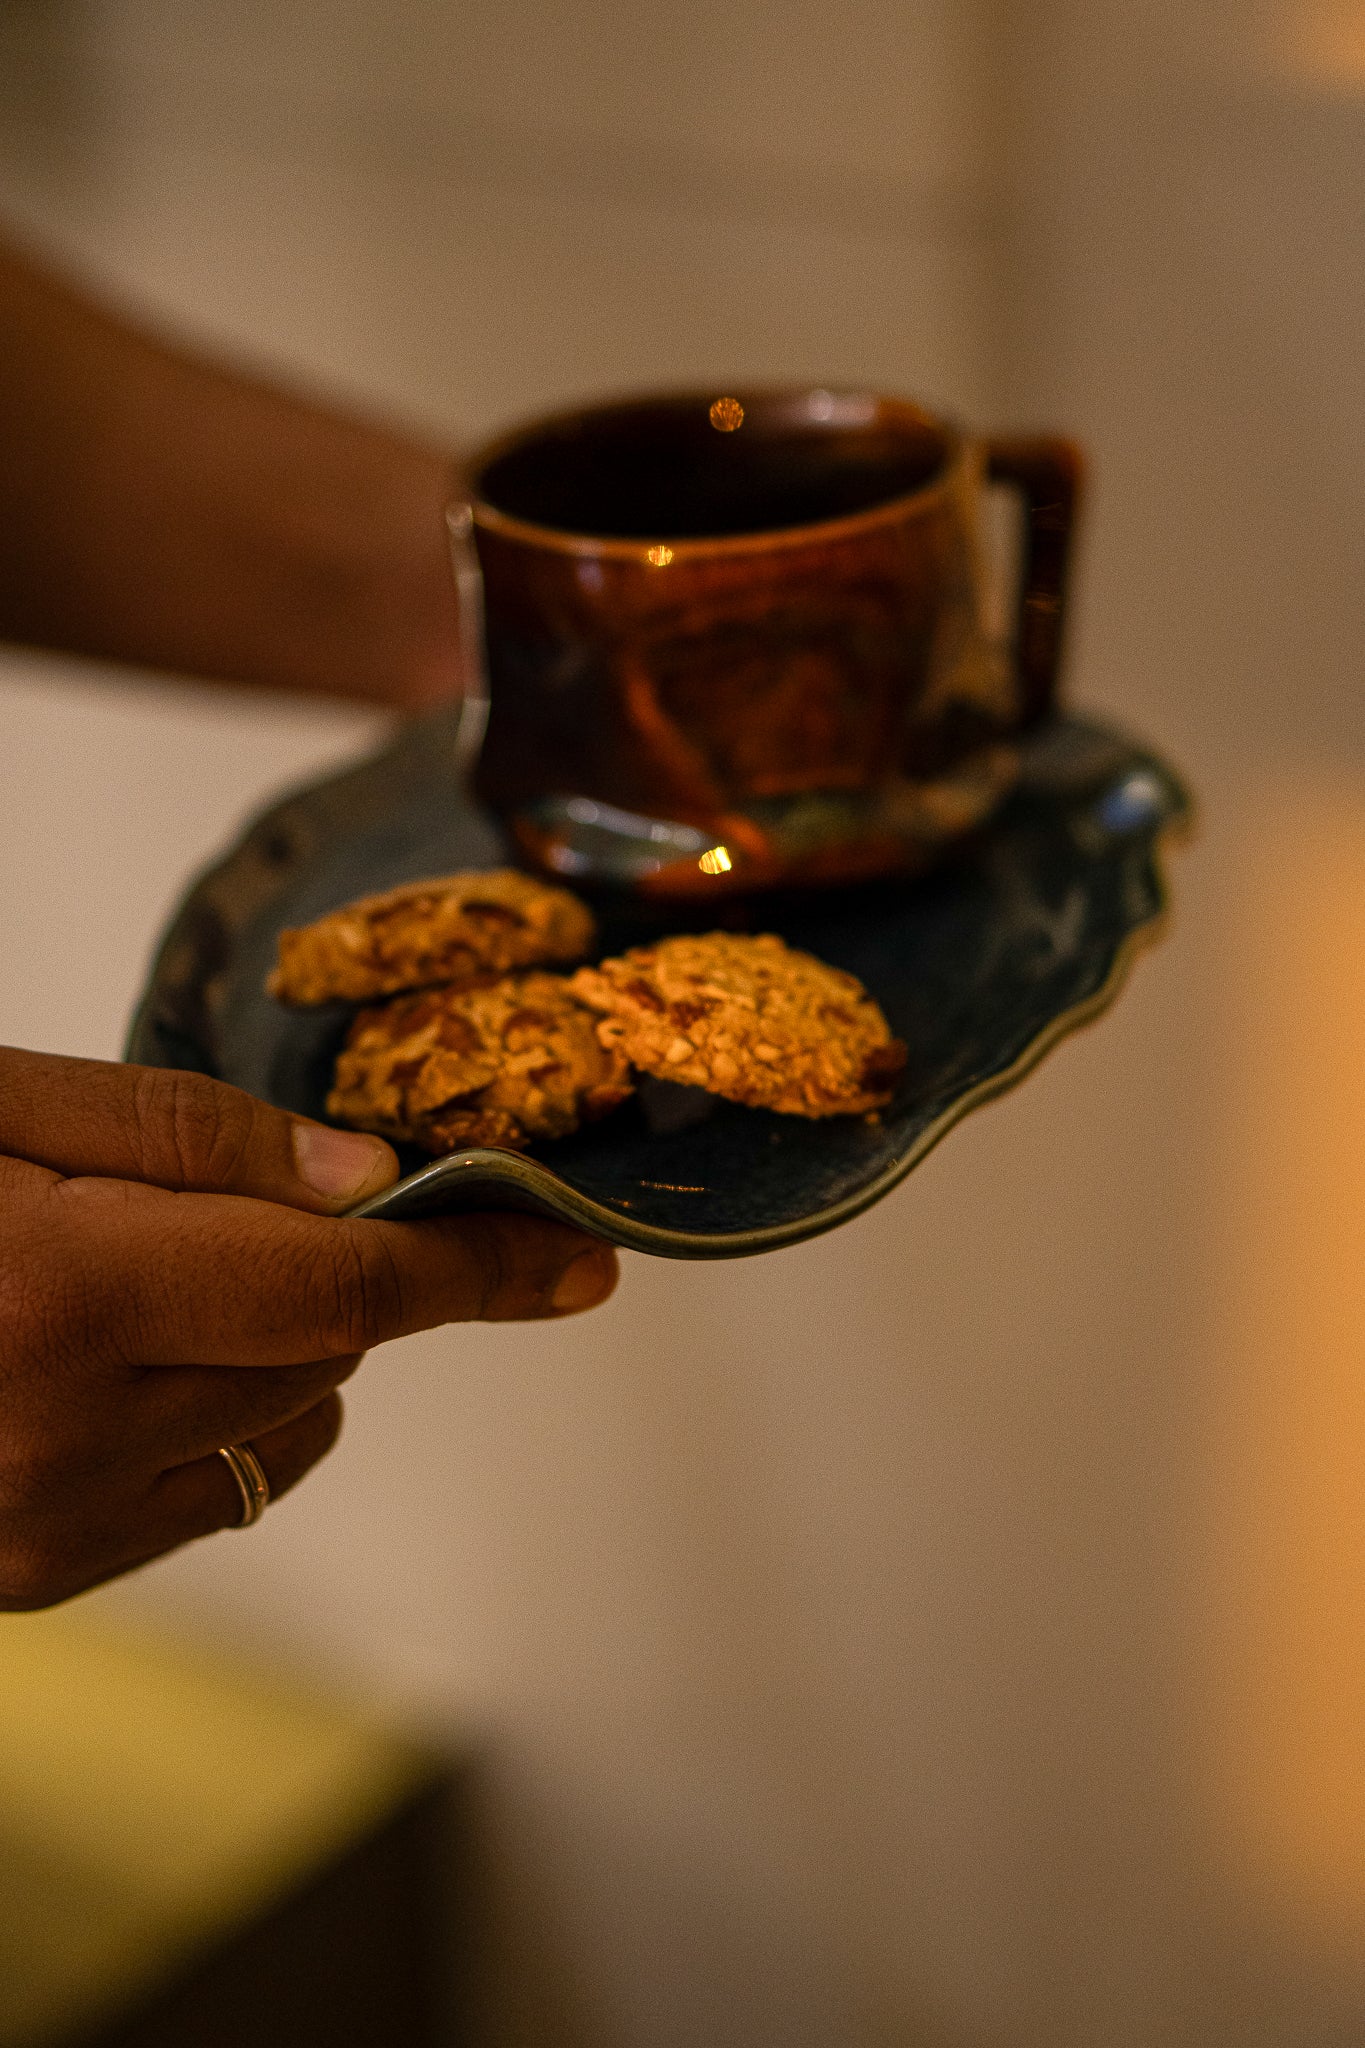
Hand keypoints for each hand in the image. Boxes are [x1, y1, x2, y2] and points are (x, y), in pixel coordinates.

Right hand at [0, 1047, 616, 1608]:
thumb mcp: (2, 1106)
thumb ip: (184, 1133)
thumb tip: (365, 1181)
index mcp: (69, 1297)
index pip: (345, 1287)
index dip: (476, 1262)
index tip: (571, 1250)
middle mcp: (69, 1441)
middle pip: (328, 1353)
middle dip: (327, 1271)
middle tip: (219, 1209)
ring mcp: (54, 1526)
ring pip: (291, 1429)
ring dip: (277, 1350)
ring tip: (136, 1282)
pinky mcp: (40, 1576)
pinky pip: (218, 1493)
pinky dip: (219, 1422)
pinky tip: (115, 1363)